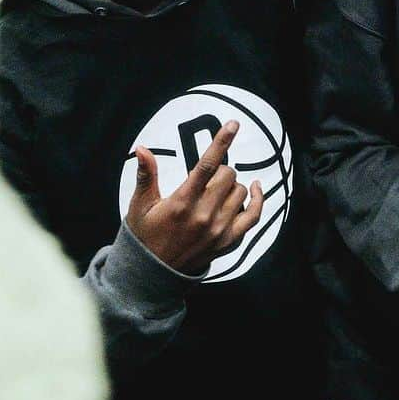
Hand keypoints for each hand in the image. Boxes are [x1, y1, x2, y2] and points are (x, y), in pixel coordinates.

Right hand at [126, 121, 263, 274]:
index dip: (221, 141)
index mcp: (182, 203)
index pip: (207, 165)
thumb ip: (147, 175)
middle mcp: (203, 216)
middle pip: (228, 175)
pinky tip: (255, 189)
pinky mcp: (228, 242)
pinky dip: (258, 200)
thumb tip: (142, 149)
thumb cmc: (146, 236)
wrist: (153, 275)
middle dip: (220, 170)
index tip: (233, 125)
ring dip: (232, 186)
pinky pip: (254, 216)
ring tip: (217, 192)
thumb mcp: (141, 205)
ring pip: (241, 192)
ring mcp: (218, 230)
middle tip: (207, 178)